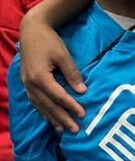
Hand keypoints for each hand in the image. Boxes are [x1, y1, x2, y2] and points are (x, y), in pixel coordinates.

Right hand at [19, 13, 85, 132]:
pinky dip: (43, 111)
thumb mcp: (63, 55)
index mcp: (40, 77)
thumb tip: (82, 91)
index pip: (58, 96)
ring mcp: (27, 84)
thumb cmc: (49, 41)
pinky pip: (35, 101)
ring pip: (40, 106)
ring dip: (52, 118)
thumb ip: (72, 74)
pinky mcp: (26, 83)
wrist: (31, 30)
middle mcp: (31, 84)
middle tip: (75, 130)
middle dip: (62, 118)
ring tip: (63, 130)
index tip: (83, 114)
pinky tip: (50, 118)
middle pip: (48, 105)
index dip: (71, 106)